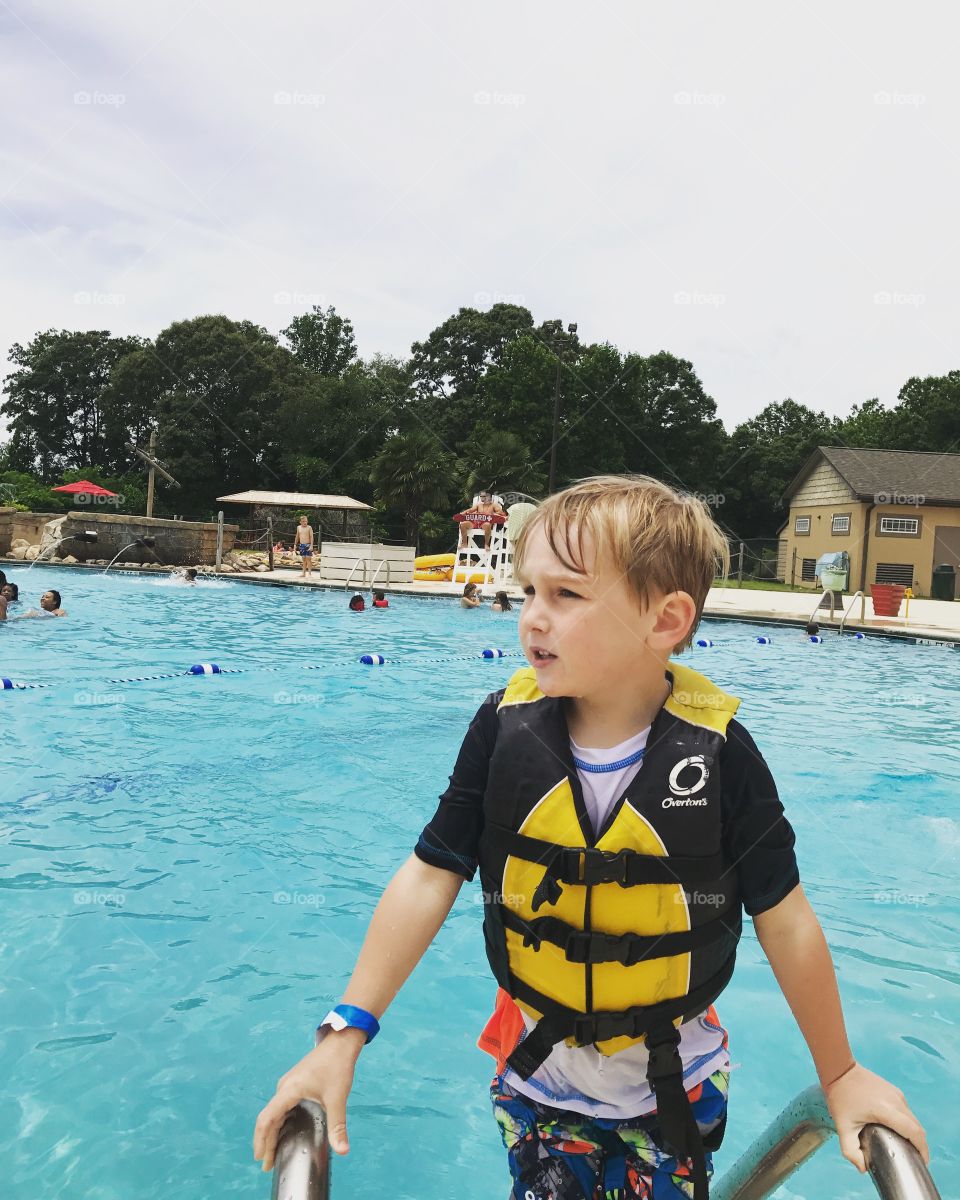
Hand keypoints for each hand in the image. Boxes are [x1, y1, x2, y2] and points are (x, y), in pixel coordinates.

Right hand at [253, 1027, 365, 1171]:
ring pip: (274, 1112)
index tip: (261, 1159)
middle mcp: (284, 1087)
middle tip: (268, 1165)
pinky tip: (286, 1132)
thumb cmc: (337, 1066)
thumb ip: (337, 1125)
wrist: (341, 1042)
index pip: (267, 1119)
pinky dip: (280, 1122)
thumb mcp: (337, 1098)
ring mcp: (288, 1084)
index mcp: (289, 1090)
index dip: (262, 1140)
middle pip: (268, 1118)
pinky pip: (281, 1106)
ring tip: (275, 1152)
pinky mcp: (295, 1083)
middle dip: (266, 1142)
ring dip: (272, 1132)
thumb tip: (343, 1151)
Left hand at [824, 1062, 928, 1171]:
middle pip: (917, 1126)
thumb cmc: (841, 1097)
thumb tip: (863, 1168)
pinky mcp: (894, 1090)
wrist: (839, 1069)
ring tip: (905, 1146)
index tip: (922, 1161)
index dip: (922, 1148)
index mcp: (887, 1110)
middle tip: (913, 1158)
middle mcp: (896, 1101)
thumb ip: (850, 1150)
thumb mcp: (842, 1126)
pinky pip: (906, 1110)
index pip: (914, 1132)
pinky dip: (907, 1122)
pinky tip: (897, 1129)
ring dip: (913, 1133)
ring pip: (913, 1118)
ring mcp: (896, 1094)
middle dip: (919, 1144)